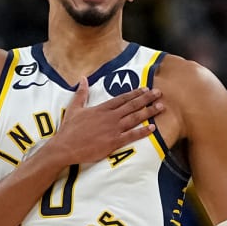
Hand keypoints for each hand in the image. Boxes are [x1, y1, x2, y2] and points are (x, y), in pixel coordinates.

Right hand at [47, 80, 163, 167]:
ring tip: (161, 107)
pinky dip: (143, 131)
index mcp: (102, 108)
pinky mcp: (114, 142)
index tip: (145, 89)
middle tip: (159, 93)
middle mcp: (110, 117)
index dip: (135, 93)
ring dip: (149, 112)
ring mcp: (113, 129)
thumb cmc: (69, 129)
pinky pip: (132, 136)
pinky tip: (153, 128)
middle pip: (132, 105)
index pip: (122, 98)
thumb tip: (82, 78)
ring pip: (135, 118)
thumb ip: (81, 93)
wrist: (65, 147)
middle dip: (147, 99)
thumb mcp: (74, 108)